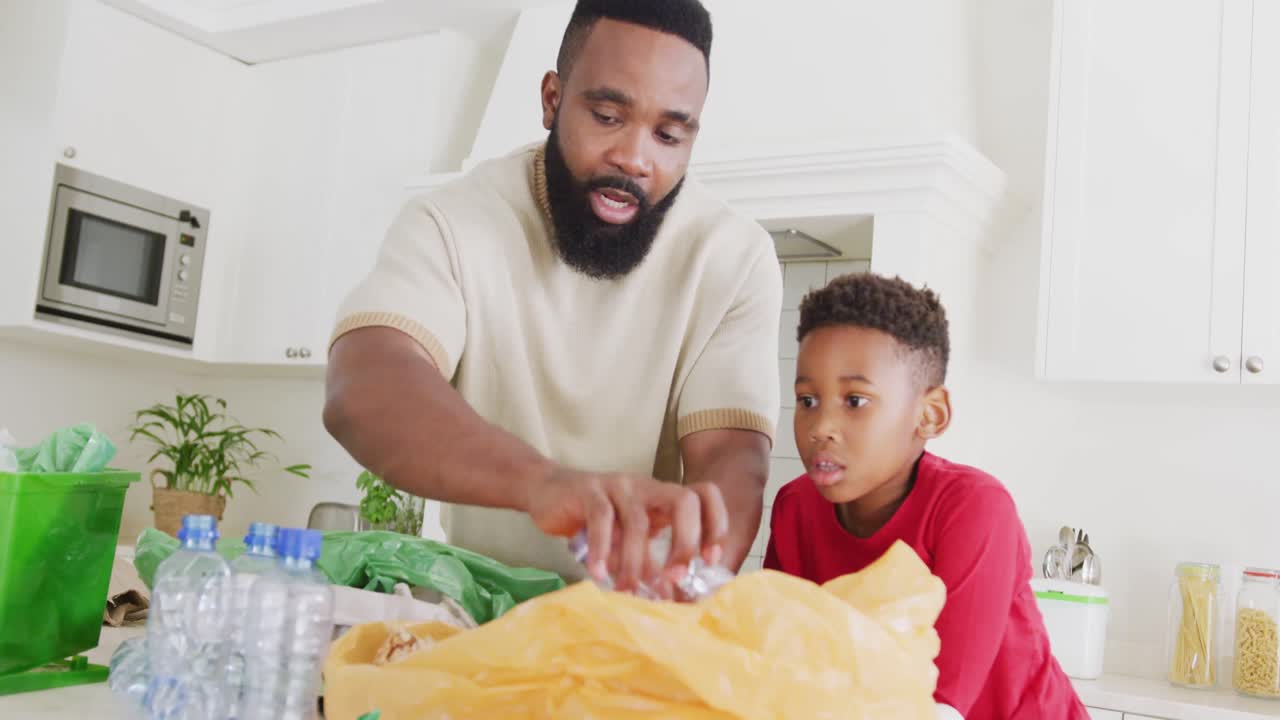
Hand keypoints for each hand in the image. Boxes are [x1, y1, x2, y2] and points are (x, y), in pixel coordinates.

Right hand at [525, 466, 728, 590]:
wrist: (548, 492)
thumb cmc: (595, 521)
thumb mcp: (628, 541)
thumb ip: (648, 564)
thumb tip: (667, 600)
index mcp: (663, 497)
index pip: (704, 495)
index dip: (715, 523)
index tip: (710, 559)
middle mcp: (647, 487)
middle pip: (683, 501)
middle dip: (685, 542)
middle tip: (674, 578)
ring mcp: (619, 486)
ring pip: (638, 521)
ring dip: (635, 562)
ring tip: (628, 592)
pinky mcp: (589, 491)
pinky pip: (601, 519)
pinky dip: (602, 550)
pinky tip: (599, 574)